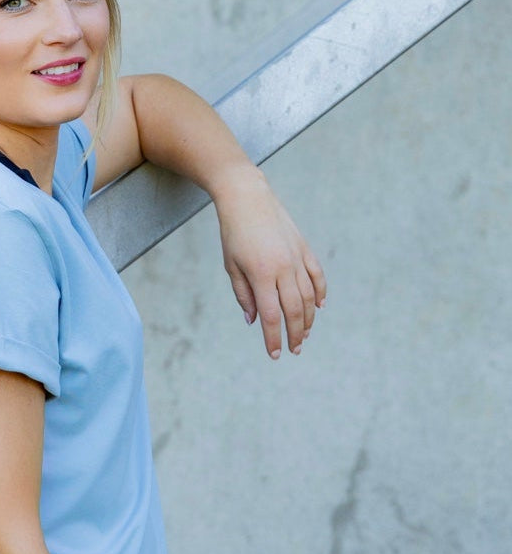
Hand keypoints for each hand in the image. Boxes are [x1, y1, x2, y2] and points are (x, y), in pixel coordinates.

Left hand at [214, 165, 326, 358]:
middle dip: (295, 334)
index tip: (275, 355)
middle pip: (294, 310)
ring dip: (309, 318)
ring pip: (309, 296)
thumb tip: (254, 321)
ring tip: (305, 334)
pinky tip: (320, 307)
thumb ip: (244, 295)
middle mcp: (283, 268)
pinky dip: (321, 293)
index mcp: (261, 275)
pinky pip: (317, 275)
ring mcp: (297, 257)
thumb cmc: (233, 234)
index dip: (274, 338)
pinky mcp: (304, 248)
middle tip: (295, 350)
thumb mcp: (231, 267)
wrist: (247, 198)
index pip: (272, 316)